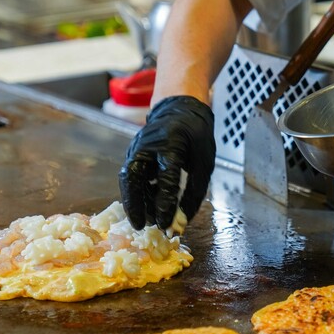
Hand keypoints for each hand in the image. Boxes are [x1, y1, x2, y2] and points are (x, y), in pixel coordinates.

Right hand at [119, 96, 215, 229]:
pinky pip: (132, 175)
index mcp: (172, 144)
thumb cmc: (196, 135)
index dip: (165, 203)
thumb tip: (183, 220)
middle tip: (140, 226)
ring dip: (135, 201)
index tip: (165, 223)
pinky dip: (137, 193)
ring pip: (129, 178)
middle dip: (134, 204)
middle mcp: (148, 144)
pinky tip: (145, 207)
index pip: (166, 178)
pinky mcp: (134, 152)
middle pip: (133, 177)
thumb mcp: (204, 162)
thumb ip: (194, 192)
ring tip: (144, 221)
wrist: (181, 108)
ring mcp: (137, 147)